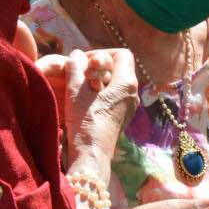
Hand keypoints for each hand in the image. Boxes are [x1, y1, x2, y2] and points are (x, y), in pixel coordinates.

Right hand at [44, 48, 138, 162]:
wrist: (92, 153)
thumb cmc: (85, 120)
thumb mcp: (76, 88)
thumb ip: (76, 66)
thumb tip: (77, 55)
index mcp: (128, 83)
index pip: (121, 54)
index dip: (101, 54)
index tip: (84, 63)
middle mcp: (133, 94)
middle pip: (118, 68)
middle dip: (97, 68)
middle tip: (80, 76)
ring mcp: (128, 106)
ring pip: (113, 82)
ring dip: (96, 80)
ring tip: (80, 88)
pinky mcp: (121, 116)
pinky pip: (112, 96)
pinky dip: (98, 93)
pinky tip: (83, 100)